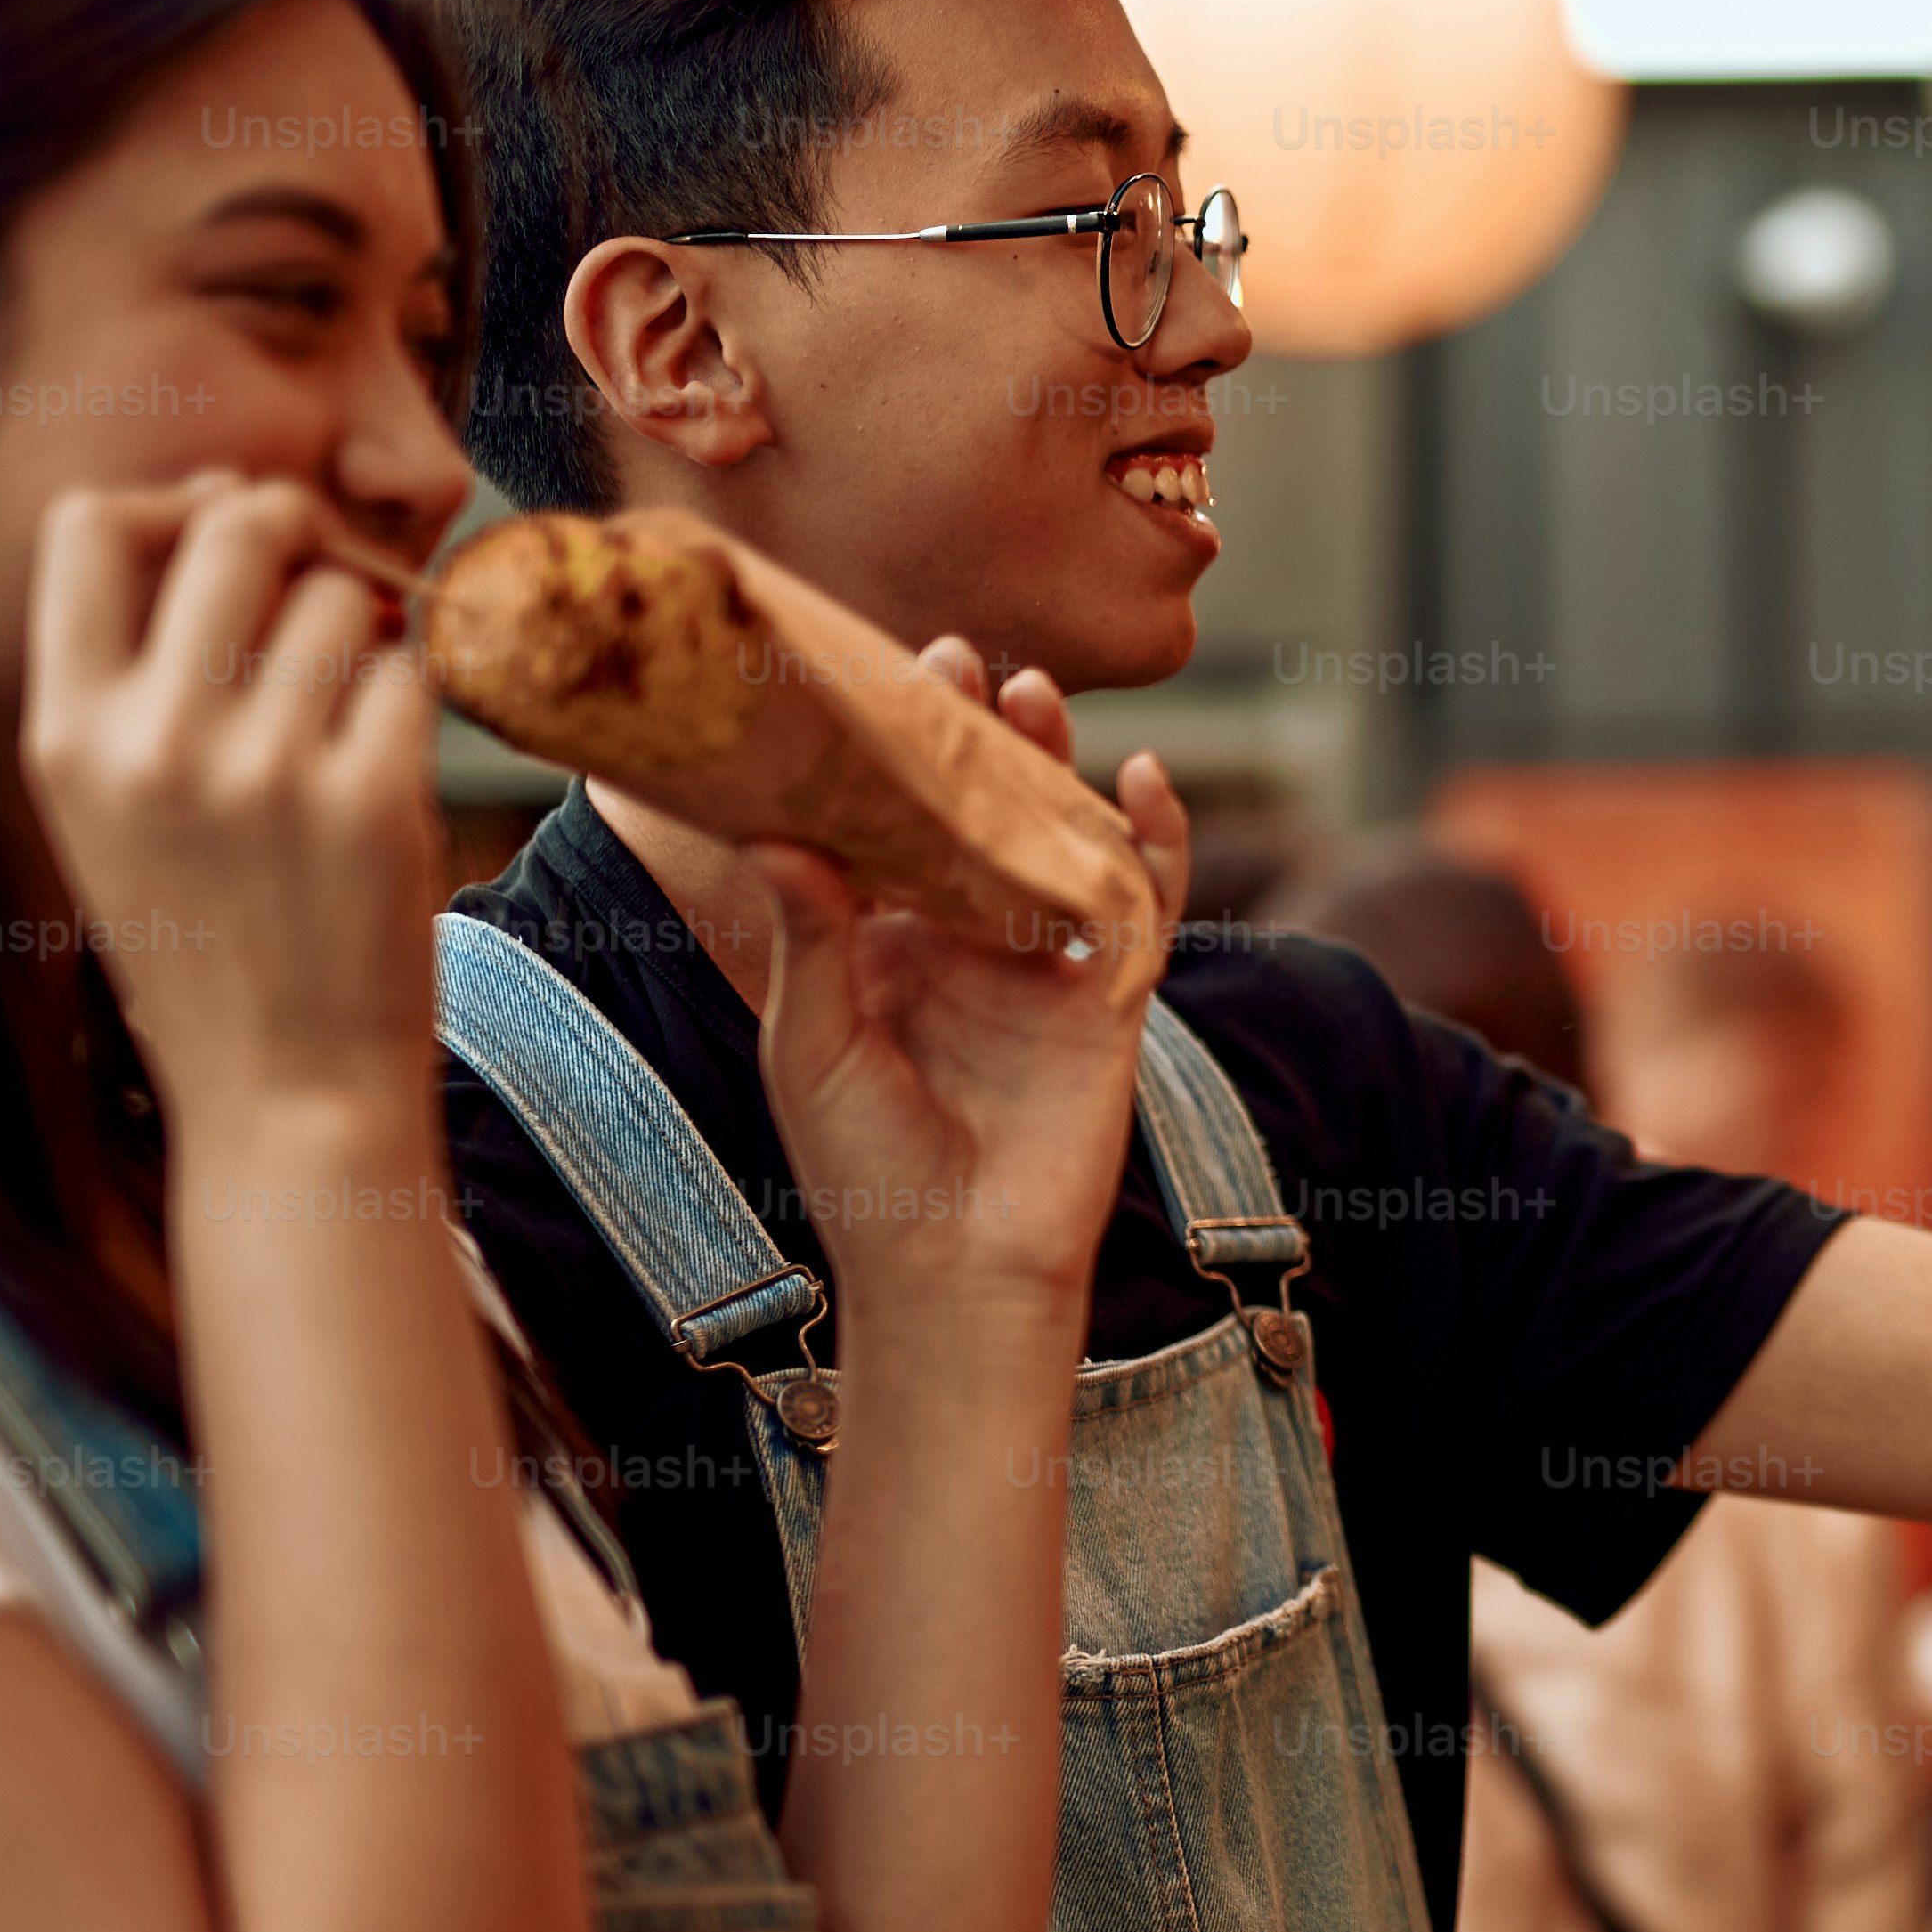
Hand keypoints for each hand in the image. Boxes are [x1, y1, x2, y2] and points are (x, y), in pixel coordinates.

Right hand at [20, 474, 436, 1118]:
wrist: (283, 1094)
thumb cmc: (206, 938)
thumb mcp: (110, 809)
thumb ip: (136, 668)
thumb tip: (223, 501)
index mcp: (66, 736)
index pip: (87, 525)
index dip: (173, 500)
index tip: (226, 531)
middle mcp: (154, 744)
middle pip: (237, 525)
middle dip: (299, 532)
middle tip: (327, 583)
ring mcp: (265, 771)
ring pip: (342, 598)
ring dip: (366, 630)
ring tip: (349, 706)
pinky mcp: (372, 801)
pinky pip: (413, 674)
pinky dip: (414, 703)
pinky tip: (388, 766)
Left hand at [746, 644, 1186, 1328]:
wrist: (952, 1268)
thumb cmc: (861, 1167)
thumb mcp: (811, 1043)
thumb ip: (808, 939)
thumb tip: (775, 835)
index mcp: (885, 941)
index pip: (894, 821)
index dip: (893, 752)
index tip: (878, 677)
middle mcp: (967, 938)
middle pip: (982, 811)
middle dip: (977, 734)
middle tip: (962, 662)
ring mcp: (1043, 965)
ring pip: (1060, 838)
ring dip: (1056, 765)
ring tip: (1033, 697)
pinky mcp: (1110, 999)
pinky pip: (1144, 904)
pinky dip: (1156, 840)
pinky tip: (1147, 779)